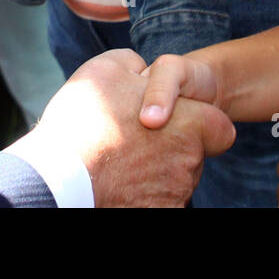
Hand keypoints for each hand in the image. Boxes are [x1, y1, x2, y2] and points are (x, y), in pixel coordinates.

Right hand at [36, 49, 234, 206]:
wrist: (57, 178)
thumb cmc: (85, 121)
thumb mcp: (107, 68)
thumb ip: (135, 64)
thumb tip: (139, 70)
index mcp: (190, 125)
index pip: (220, 130)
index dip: (202, 125)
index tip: (177, 124)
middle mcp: (189, 164)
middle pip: (191, 157)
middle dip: (169, 149)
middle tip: (133, 141)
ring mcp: (174, 195)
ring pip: (172, 182)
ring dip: (153, 173)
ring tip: (116, 163)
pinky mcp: (157, 214)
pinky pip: (156, 202)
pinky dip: (140, 196)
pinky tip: (116, 187)